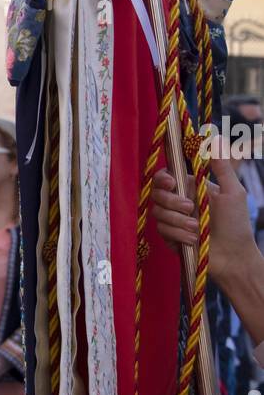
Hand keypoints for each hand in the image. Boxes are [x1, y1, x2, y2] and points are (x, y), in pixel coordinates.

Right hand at [150, 152, 255, 287]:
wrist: (234, 257)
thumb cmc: (237, 224)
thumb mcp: (233, 192)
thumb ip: (221, 167)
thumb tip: (214, 138)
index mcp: (192, 188)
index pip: (166, 177)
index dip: (163, 178)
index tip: (171, 182)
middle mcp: (179, 202)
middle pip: (157, 194)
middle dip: (172, 201)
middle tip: (191, 208)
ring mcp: (172, 221)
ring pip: (158, 213)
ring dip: (178, 221)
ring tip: (198, 230)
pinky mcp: (169, 238)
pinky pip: (162, 231)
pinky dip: (178, 235)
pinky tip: (193, 240)